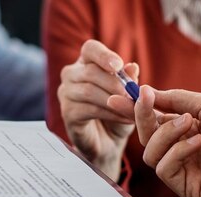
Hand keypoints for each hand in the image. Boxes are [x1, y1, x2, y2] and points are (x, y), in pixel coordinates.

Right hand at [58, 39, 139, 178]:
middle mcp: (71, 74)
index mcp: (86, 63)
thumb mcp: (128, 96)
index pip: (90, 49)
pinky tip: (126, 119)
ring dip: (115, 100)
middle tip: (134, 95)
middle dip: (115, 84)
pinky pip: (89, 109)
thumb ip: (129, 81)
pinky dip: (111, 114)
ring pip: (89, 91)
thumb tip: (132, 67)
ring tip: (133, 109)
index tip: (118, 65)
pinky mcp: (67, 113)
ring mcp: (66, 93)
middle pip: (90, 71)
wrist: (109, 143)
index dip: (103, 55)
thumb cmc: (118, 113)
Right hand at [117, 87, 200, 196]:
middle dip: (144, 118)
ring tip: (191, 124)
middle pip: (148, 139)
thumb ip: (175, 100)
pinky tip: (198, 142)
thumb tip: (146, 93)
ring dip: (165, 134)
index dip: (138, 111)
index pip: (156, 122)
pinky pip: (165, 169)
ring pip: (151, 154)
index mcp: (191, 131)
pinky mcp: (189, 189)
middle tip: (145, 101)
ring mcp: (187, 172)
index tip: (122, 97)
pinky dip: (176, 151)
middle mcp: (186, 152)